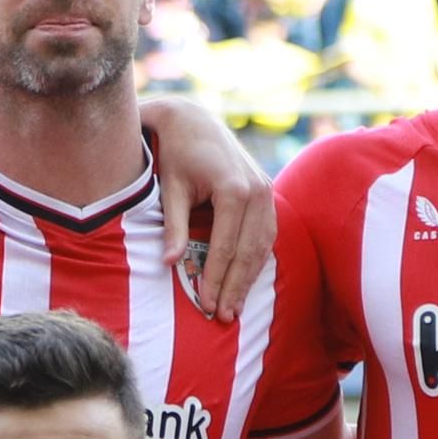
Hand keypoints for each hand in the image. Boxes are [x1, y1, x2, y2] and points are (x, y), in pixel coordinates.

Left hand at [142, 97, 276, 318]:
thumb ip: (174, 226)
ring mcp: (266, 191)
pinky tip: (246, 280)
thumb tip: (170, 263)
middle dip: (234, 287)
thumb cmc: (176, 155)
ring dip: (249, 278)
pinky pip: (266, 233)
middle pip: (247, 251)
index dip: (215, 279)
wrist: (193, 121)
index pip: (225, 247)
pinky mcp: (267, 192)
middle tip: (222, 317)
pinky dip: (257, 259)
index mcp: (233, 189)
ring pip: (261, 246)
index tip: (205, 306)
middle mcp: (257, 191)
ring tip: (235, 307)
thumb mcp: (171, 189)